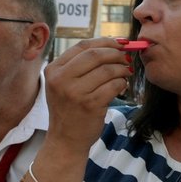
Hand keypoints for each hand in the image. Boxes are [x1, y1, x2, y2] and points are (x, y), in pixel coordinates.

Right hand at [43, 38, 131, 152]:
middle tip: (127, 58)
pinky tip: (123, 86)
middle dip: (116, 53)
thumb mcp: (64, 84)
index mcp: (53, 69)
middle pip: (95, 54)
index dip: (105, 41)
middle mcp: (61, 79)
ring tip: (126, 73)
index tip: (120, 43)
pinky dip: (122, 83)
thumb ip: (80, 65)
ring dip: (122, 69)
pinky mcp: (90, 105)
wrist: (66, 140)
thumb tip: (112, 45)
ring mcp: (75, 92)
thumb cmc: (70, 109)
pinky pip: (113, 86)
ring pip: (107, 70)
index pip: (82, 46)